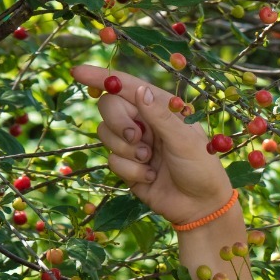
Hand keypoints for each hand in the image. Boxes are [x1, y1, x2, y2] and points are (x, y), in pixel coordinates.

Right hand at [72, 65, 232, 226]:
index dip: (102, 77)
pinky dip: (131, 171)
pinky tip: (151, 177)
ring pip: (106, 135)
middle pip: (110, 108)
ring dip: (127, 151)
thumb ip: (160, 116)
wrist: (200, 207)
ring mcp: (134, 143)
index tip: (78, 72)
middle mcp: (145, 121)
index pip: (127, 86)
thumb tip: (139, 90)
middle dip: (119, 124)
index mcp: (161, 107)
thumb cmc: (201, 168)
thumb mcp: (185, 140)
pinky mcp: (127, 165)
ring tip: (151, 162)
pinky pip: (112, 161)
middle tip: (138, 139)